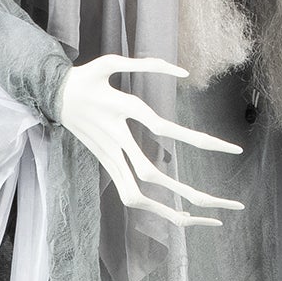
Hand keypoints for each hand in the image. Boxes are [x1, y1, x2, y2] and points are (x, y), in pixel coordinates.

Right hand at [58, 57, 242, 227]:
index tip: (231, 149)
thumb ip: (148, 64)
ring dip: (168, 210)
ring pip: (135, 192)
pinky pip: (127, 192)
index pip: (166, 130)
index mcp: (122, 109)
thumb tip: (184, 72)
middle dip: (189, 191)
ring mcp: (108, 155)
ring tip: (199, 218)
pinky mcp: (105, 163)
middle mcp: (117, 137)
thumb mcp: (111, 62)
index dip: (199, 140)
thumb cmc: (85, 77)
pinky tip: (174, 212)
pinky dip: (151, 206)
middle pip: (151, 173)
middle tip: (228, 203)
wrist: (50, 95)